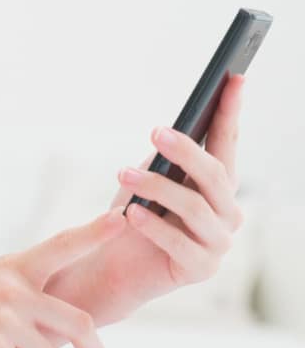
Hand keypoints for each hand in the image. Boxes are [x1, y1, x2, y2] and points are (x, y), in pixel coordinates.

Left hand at [102, 72, 245, 297]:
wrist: (114, 263)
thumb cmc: (133, 212)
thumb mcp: (148, 177)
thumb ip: (166, 158)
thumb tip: (169, 133)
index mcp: (215, 184)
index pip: (227, 141)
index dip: (231, 110)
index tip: (234, 78)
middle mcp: (226, 211)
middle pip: (214, 174)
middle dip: (186, 151)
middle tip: (155, 132)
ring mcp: (218, 242)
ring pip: (194, 207)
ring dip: (157, 188)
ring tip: (123, 176)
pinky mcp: (201, 269)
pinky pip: (179, 243)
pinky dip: (153, 226)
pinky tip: (131, 215)